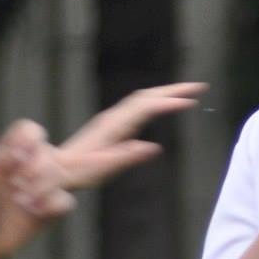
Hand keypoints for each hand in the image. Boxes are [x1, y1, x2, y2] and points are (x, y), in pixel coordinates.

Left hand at [0, 118, 57, 258]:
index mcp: (9, 155)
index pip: (29, 131)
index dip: (25, 138)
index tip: (12, 155)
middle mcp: (27, 169)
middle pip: (47, 153)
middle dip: (36, 165)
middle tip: (19, 179)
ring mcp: (39, 190)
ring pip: (59, 174)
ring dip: (44, 184)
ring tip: (22, 201)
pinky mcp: (48, 213)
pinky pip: (65, 202)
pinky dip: (53, 203)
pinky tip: (32, 212)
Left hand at [37, 82, 206, 209]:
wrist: (59, 168)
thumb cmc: (81, 171)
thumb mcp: (105, 167)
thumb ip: (129, 156)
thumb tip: (153, 148)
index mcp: (115, 125)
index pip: (147, 106)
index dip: (170, 101)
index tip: (191, 100)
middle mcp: (114, 116)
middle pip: (147, 95)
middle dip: (174, 89)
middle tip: (199, 87)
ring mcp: (112, 117)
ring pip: (143, 97)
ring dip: (165, 92)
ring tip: (187, 92)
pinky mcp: (112, 122)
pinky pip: (138, 104)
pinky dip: (155, 100)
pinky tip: (162, 105)